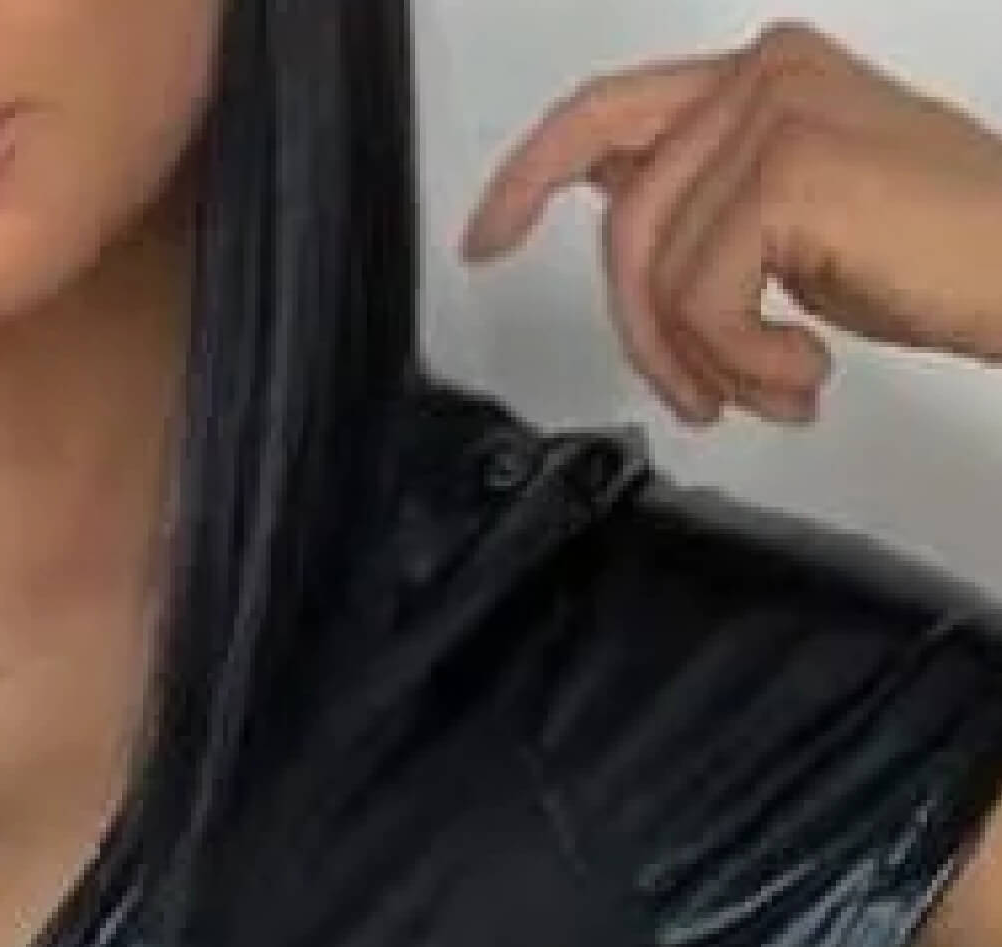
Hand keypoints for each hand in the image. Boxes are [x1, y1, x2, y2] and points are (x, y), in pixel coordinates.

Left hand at [462, 22, 1001, 426]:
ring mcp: (771, 113)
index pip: (605, 111)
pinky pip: (702, 300)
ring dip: (704, 362)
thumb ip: (706, 210)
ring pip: (657, 271)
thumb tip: (623, 227)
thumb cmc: (937, 259)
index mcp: (756, 76)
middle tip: (697, 400)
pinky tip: (807, 379)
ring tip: (770, 392)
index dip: (529, 175)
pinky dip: (743, 366)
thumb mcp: (792, 232)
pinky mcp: (786, 172)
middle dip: (645, 333)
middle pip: (626, 221)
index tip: (482, 242)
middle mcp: (758, 74)